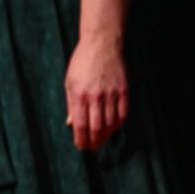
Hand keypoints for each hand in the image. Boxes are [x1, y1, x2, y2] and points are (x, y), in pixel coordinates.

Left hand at [65, 36, 128, 151]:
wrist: (102, 44)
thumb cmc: (82, 64)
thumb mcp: (70, 82)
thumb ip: (71, 104)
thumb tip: (72, 124)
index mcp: (79, 95)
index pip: (81, 125)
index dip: (81, 139)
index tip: (81, 147)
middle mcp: (96, 96)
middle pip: (97, 127)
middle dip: (94, 141)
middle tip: (92, 148)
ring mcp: (111, 93)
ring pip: (111, 123)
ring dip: (106, 135)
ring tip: (101, 140)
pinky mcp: (124, 90)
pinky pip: (123, 113)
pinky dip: (118, 124)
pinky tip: (113, 128)